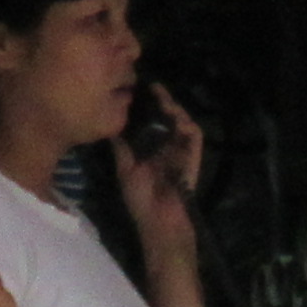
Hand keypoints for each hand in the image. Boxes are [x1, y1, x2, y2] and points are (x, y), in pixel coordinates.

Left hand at [116, 86, 207, 264]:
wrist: (157, 220)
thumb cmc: (141, 199)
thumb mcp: (125, 168)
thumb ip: (121, 148)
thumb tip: (110, 129)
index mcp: (154, 148)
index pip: (153, 121)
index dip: (149, 106)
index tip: (138, 91)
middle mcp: (170, 146)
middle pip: (169, 117)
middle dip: (163, 101)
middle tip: (152, 87)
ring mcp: (183, 150)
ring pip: (183, 121)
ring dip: (176, 109)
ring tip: (163, 100)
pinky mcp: (194, 156)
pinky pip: (195, 135)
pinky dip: (188, 124)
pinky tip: (177, 118)